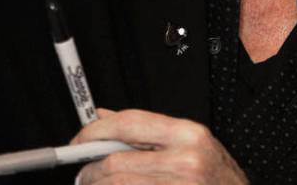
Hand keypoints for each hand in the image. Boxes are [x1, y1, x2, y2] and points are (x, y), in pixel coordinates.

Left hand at [71, 108, 247, 183]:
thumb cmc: (217, 178)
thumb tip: (104, 118)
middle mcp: (185, 160)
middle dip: (90, 170)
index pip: (129, 123)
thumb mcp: (189, 145)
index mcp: (187, 134)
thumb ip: (148, 132)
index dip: (96, 131)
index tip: (79, 140)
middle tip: (83, 175)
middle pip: (116, 162)